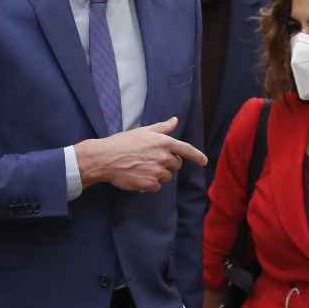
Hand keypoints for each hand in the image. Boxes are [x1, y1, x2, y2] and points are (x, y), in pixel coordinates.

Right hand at [75, 117, 207, 192]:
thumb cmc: (123, 142)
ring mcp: (157, 171)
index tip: (204, 162)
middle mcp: (163, 156)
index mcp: (164, 142)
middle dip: (168, 164)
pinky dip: (150, 184)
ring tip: (142, 168)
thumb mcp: (144, 131)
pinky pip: (157, 187)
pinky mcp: (150, 183)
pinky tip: (138, 177)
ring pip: (167, 177)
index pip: (186, 149)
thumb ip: (162, 128)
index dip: (197, 156)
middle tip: (151, 160)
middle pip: (176, 165)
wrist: (105, 158)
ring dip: (158, 175)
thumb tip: (175, 120)